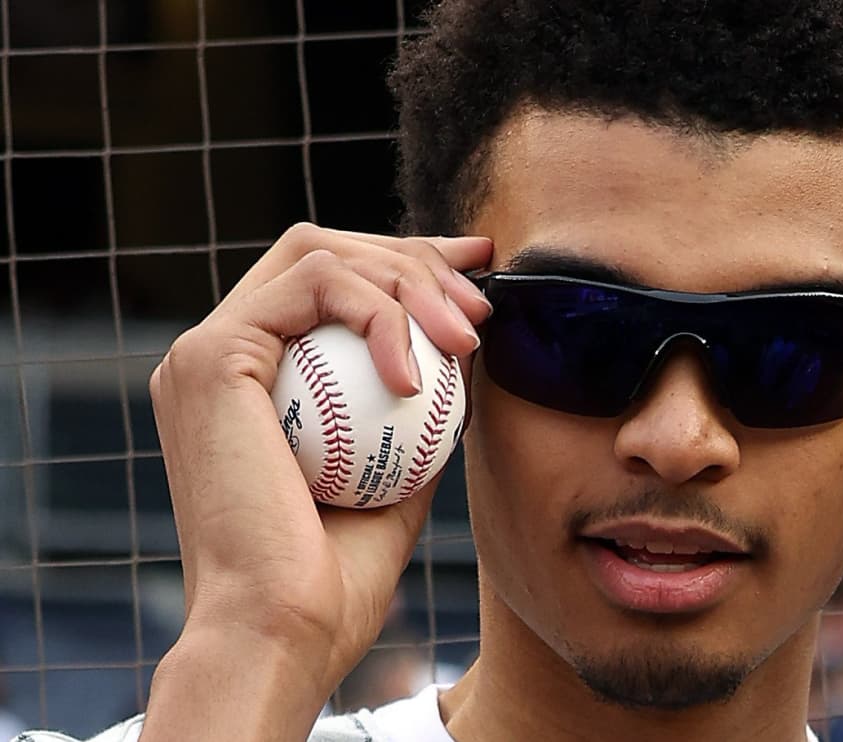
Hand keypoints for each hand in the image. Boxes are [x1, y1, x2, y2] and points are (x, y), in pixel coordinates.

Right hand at [143, 223, 492, 738]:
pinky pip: (312, 284)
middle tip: (480, 312)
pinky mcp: (209, 355)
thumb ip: (417, 418)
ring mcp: (205, 352)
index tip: (479, 268)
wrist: (281, 632)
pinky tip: (415, 379)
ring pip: (320, 253)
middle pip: (325, 251)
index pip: (331, 284)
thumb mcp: (398, 483)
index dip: (407, 260)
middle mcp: (221, 356)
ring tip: (465, 341)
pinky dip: (378, 314)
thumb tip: (465, 364)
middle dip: (416, 261)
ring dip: (409, 282)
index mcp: (252, 381)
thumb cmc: (335, 582)